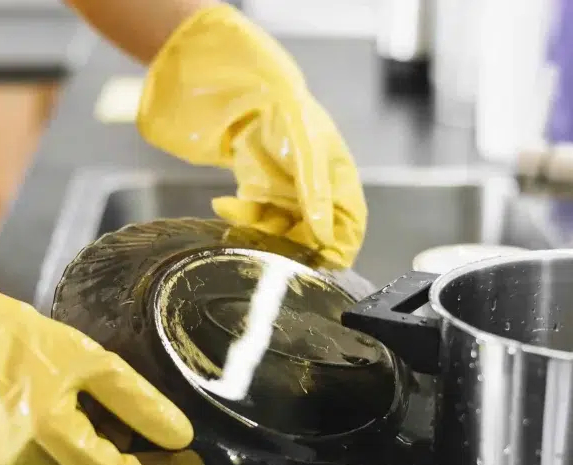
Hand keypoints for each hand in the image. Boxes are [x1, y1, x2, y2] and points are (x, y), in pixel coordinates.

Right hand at [0, 215, 198, 464]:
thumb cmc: (24, 343)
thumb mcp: (92, 362)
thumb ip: (139, 402)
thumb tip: (178, 434)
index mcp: (51, 433)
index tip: (189, 462)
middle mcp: (28, 460)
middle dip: (136, 464)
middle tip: (168, 444)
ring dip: (106, 456)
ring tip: (124, 425)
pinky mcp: (1, 462)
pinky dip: (79, 450)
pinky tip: (87, 423)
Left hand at [136, 3, 366, 267]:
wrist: (246, 91)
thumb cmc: (287, 113)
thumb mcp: (306, 152)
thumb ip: (315, 193)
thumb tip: (324, 235)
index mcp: (340, 183)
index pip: (349, 228)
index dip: (338, 250)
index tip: (320, 265)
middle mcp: (318, 194)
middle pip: (312, 238)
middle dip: (289, 246)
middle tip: (266, 249)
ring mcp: (290, 196)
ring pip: (281, 234)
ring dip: (259, 234)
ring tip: (237, 219)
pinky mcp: (264, 195)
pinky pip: (257, 221)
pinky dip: (241, 218)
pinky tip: (224, 205)